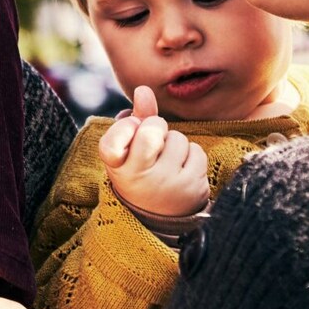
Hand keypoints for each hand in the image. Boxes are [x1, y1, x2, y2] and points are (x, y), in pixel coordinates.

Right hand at [99, 86, 209, 219]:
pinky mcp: (193, 187)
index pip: (112, 140)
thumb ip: (135, 118)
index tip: (130, 133)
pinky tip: (182, 170)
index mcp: (117, 169)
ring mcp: (168, 184)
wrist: (161, 219)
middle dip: (156, 127)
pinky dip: (191, 156)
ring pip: (178, 138)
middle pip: (152, 129)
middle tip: (152, 143)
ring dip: (175, 143)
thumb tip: (144, 89)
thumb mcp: (128, 151)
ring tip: (167, 161)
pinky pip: (196, 151)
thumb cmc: (141, 173)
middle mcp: (140, 178)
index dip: (124, 128)